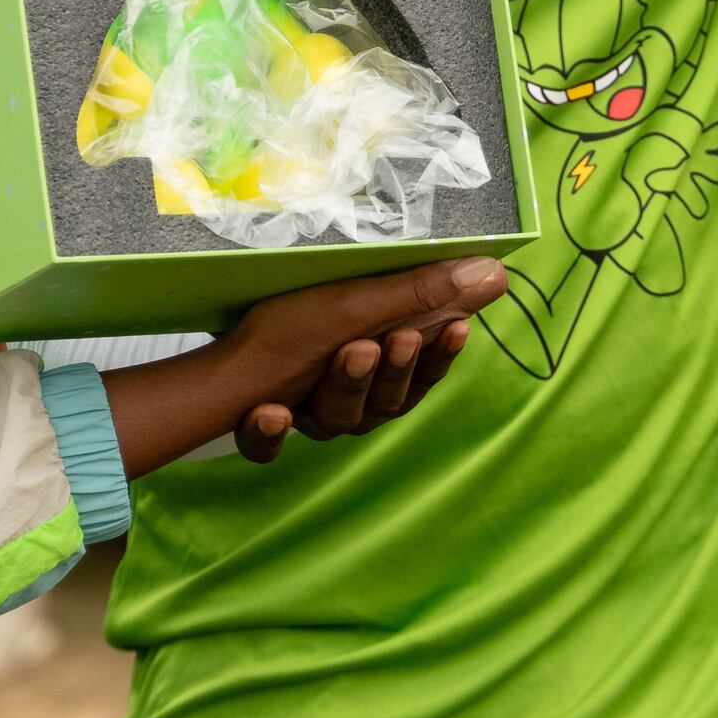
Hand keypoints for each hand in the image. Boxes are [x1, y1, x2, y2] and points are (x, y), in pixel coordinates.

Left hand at [102, 258, 506, 473]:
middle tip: (391, 338)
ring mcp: (308, 418)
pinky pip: (270, 446)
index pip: (423, 373)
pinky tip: (270, 412)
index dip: (439, 356)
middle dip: (391, 371)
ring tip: (344, 352)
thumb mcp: (358, 302)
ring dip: (343, 389)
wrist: (219, 353)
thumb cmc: (293, 321)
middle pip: (387, 403)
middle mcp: (352, 402)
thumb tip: (498, 270)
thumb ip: (425, 294)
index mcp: (378, 371)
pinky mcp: (264, 433)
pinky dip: (269, 433)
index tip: (453, 328)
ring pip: (339, 421)